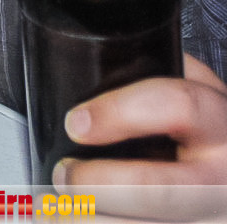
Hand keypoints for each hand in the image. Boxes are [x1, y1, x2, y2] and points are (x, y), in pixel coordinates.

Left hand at [55, 55, 226, 218]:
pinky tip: (75, 221)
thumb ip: (162, 73)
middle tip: (64, 176)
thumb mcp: (204, 92)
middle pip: (157, 190)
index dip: (119, 112)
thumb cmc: (217, 134)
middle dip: (97, 185)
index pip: (177, 106)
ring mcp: (214, 217)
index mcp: (220, 124)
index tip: (76, 123)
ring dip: (90, 220)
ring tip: (54, 209)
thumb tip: (103, 56)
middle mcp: (223, 178)